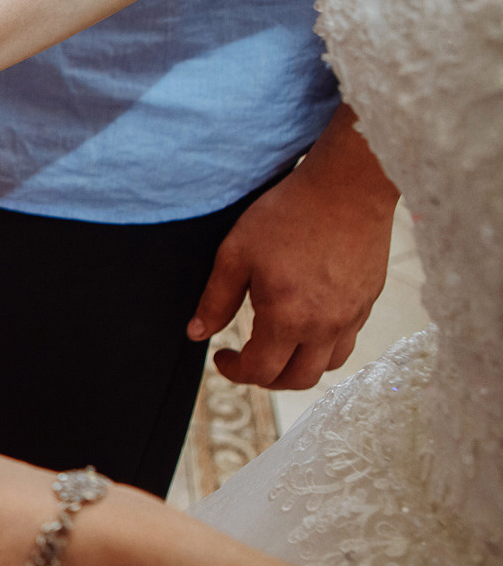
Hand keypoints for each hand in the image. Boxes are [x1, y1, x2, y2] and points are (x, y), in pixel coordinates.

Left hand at [186, 104, 396, 389]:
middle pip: (298, 380)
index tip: (221, 355)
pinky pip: (347, 340)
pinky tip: (306, 323)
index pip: (260, 371)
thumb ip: (216, 300)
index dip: (234, 371)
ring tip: (277, 346)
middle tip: (247, 359)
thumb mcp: (236, 254)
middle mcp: (326, 325)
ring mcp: (353, 315)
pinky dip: (323, 346)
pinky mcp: (369, 300)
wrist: (350, 184)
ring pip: (327, 365)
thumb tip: (196, 334)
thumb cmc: (289, 214)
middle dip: (266, 378)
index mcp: (289, 318)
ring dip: (298, 366)